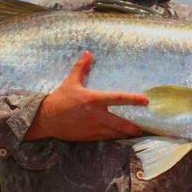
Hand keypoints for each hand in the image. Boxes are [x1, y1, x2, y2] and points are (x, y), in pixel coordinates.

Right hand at [25, 51, 148, 141]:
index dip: (133, 99)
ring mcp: (93, 128)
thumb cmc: (60, 99)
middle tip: (144, 128)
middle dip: (133, 127)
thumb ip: (82, 68)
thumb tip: (88, 53)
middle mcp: (96, 115)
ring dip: (125, 134)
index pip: (118, 98)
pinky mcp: (88, 137)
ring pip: (114, 133)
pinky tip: (119, 137)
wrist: (46, 119)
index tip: (145, 100)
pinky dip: (113, 137)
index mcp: (94, 99)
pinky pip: (105, 138)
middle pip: (120, 123)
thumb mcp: (71, 82)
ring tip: (136, 134)